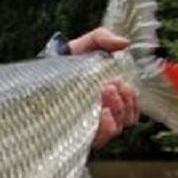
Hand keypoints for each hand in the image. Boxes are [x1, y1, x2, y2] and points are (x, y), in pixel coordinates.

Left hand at [68, 28, 138, 147]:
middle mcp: (105, 114)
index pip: (132, 110)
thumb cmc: (71, 58)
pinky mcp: (77, 133)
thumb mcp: (89, 43)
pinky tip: (101, 113)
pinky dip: (105, 127)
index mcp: (113, 98)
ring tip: (104, 92)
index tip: (123, 84)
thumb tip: (124, 43)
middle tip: (109, 86)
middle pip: (126, 120)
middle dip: (123, 103)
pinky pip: (99, 138)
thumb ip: (105, 39)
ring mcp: (91, 125)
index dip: (133, 101)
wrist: (45, 68)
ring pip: (117, 129)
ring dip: (116, 112)